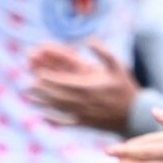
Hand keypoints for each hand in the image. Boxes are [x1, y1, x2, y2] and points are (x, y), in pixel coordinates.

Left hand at [25, 40, 140, 131]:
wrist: (134, 115)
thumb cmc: (125, 88)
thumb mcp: (117, 66)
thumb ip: (103, 52)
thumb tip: (89, 40)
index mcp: (89, 87)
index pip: (64, 81)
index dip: (49, 78)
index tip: (37, 74)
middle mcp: (83, 101)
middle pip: (57, 95)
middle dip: (42, 90)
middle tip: (28, 85)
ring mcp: (82, 113)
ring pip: (58, 108)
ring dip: (43, 102)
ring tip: (29, 97)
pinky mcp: (84, 123)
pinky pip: (66, 122)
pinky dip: (54, 120)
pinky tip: (43, 116)